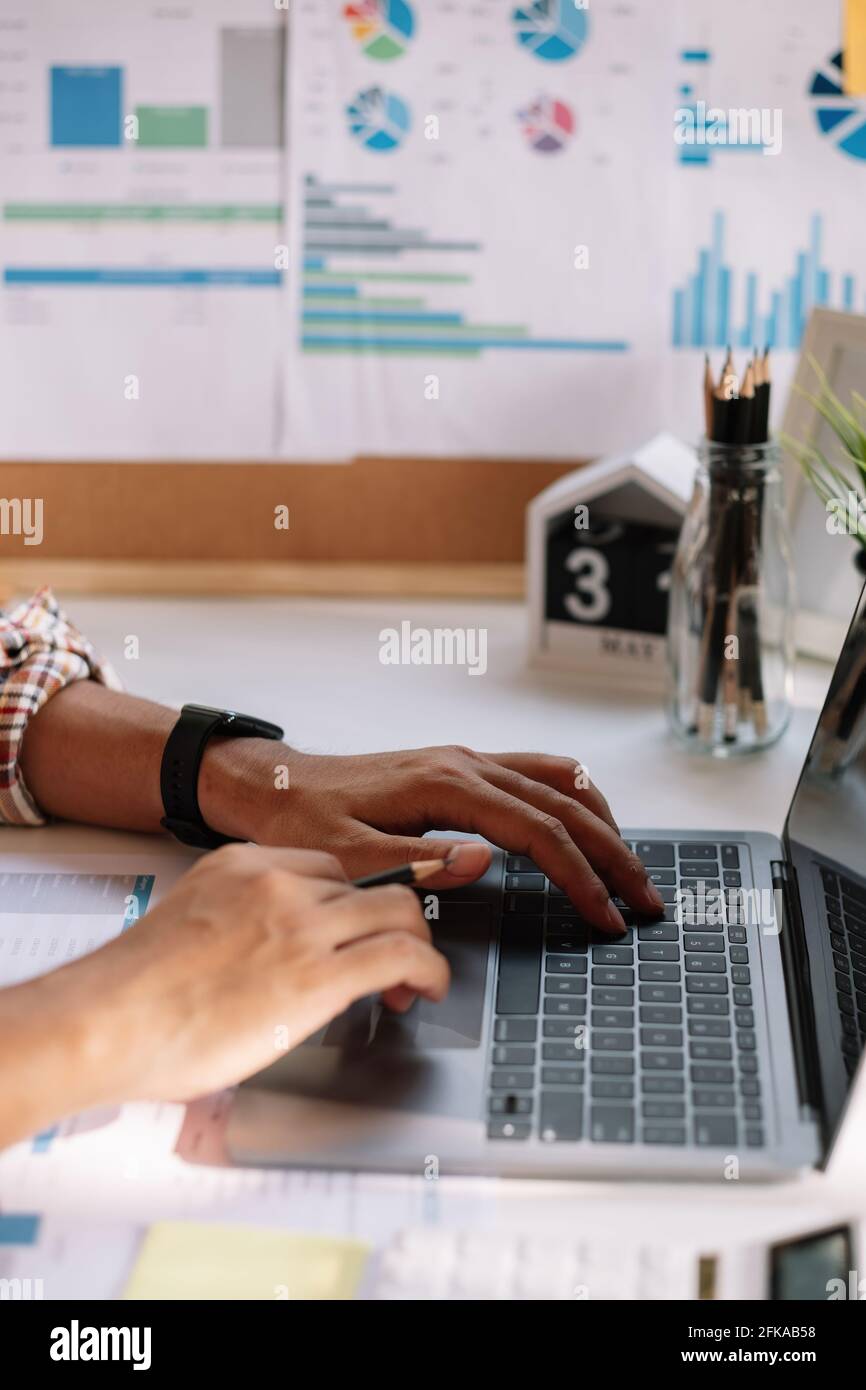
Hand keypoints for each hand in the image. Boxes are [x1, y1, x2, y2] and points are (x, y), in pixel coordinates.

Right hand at [17, 845, 447, 1122]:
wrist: (105, 1021)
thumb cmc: (128, 994)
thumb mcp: (189, 926)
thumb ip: (237, 925)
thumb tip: (263, 960)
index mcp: (241, 865)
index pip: (326, 868)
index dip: (353, 903)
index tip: (361, 927)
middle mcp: (277, 883)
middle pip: (369, 886)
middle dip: (393, 921)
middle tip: (400, 953)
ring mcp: (300, 925)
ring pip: (398, 913)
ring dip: (418, 944)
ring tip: (419, 975)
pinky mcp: (318, 976)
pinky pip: (401, 957)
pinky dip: (429, 970)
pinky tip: (428, 988)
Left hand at [200, 742, 663, 935]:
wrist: (273, 784)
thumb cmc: (303, 820)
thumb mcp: (345, 855)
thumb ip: (414, 862)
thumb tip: (482, 862)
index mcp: (446, 785)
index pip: (538, 831)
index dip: (580, 876)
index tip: (607, 917)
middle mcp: (466, 763)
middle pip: (565, 803)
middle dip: (612, 854)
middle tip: (646, 901)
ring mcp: (467, 760)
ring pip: (560, 780)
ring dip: (602, 822)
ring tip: (629, 868)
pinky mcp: (461, 767)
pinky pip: (538, 773)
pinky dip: (575, 801)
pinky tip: (586, 827)